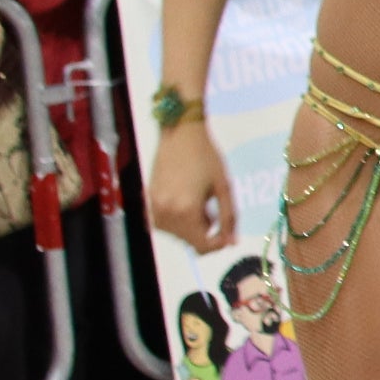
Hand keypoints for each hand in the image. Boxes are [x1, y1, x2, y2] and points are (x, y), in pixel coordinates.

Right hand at [146, 119, 235, 253]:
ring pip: (175, 235)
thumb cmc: (207, 157)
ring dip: (190, 228)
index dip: (217, 245)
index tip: (227, 235)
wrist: (181, 134)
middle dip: (205, 234)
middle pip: (188, 242)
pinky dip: (176, 221)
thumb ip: (229, 218)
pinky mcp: (148, 201)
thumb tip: (231, 243)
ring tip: (200, 204)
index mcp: (186, 211)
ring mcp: (154, 208)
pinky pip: (163, 224)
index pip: (202, 245)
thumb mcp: (224, 188)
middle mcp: (166, 213)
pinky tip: (185, 203)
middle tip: (214, 211)